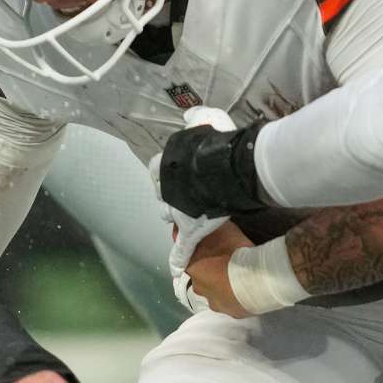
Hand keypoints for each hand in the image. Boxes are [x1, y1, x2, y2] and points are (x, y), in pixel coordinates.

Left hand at [150, 107, 237, 310]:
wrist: (225, 167)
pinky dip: (178, 256)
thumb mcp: (205, 119)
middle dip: (171, 195)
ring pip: (168, 216)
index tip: (181, 173)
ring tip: (189, 217)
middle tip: (188, 193)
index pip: (157, 171)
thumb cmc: (215, 142)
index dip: (169, 173)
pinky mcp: (190, 228)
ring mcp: (176, 210)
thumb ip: (196, 116)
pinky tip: (175, 267)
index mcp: (164, 164)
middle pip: (162, 196)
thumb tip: (190, 114)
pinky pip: (182, 246)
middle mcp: (165, 189)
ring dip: (176, 215)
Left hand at [184, 221, 254, 318]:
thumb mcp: (218, 230)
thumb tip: (176, 227)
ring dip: (223, 285)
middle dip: (211, 270)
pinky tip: (245, 288)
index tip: (212, 248)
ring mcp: (215, 303)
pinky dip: (235, 296)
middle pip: (202, 277)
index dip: (200, 253)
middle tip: (228, 261)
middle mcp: (199, 288)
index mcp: (193, 268)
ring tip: (239, 276)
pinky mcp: (232, 313)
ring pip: (215, 292)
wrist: (258, 280)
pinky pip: (231, 302)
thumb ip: (198, 229)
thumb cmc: (235, 252)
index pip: (189, 259)